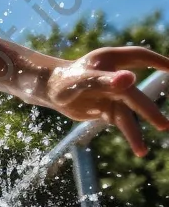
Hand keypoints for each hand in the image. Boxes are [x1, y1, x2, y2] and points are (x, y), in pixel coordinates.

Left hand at [44, 46, 168, 155]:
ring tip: (144, 150)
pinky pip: (123, 123)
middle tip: (163, 125)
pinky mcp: (109, 109)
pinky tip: (140, 150)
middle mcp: (116, 77)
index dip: (159, 61)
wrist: (48, 91)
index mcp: (111, 60)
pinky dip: (131, 136)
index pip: (141, 57)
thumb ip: (103, 80)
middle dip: (148, 110)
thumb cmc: (63, 80)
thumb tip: (130, 79)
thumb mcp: (80, 81)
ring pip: (130, 113)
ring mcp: (114, 94)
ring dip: (137, 131)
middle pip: (135, 94)